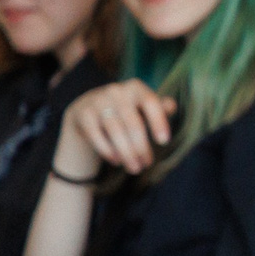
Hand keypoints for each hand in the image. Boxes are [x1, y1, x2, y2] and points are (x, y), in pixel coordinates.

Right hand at [59, 79, 174, 175]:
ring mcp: (97, 101)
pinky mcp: (83, 114)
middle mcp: (116, 91)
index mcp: (136, 87)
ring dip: (126, 153)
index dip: (158, 122)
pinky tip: (117, 161)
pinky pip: (97, 136)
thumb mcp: (144, 106)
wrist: (89, 107)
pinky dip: (108, 151)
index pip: (151, 103)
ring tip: (134, 168)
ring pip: (116, 132)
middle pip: (133, 124)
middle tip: (146, 164)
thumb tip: (171, 105)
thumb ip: (160, 107)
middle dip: (141, 148)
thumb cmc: (127, 109)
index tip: (164, 142)